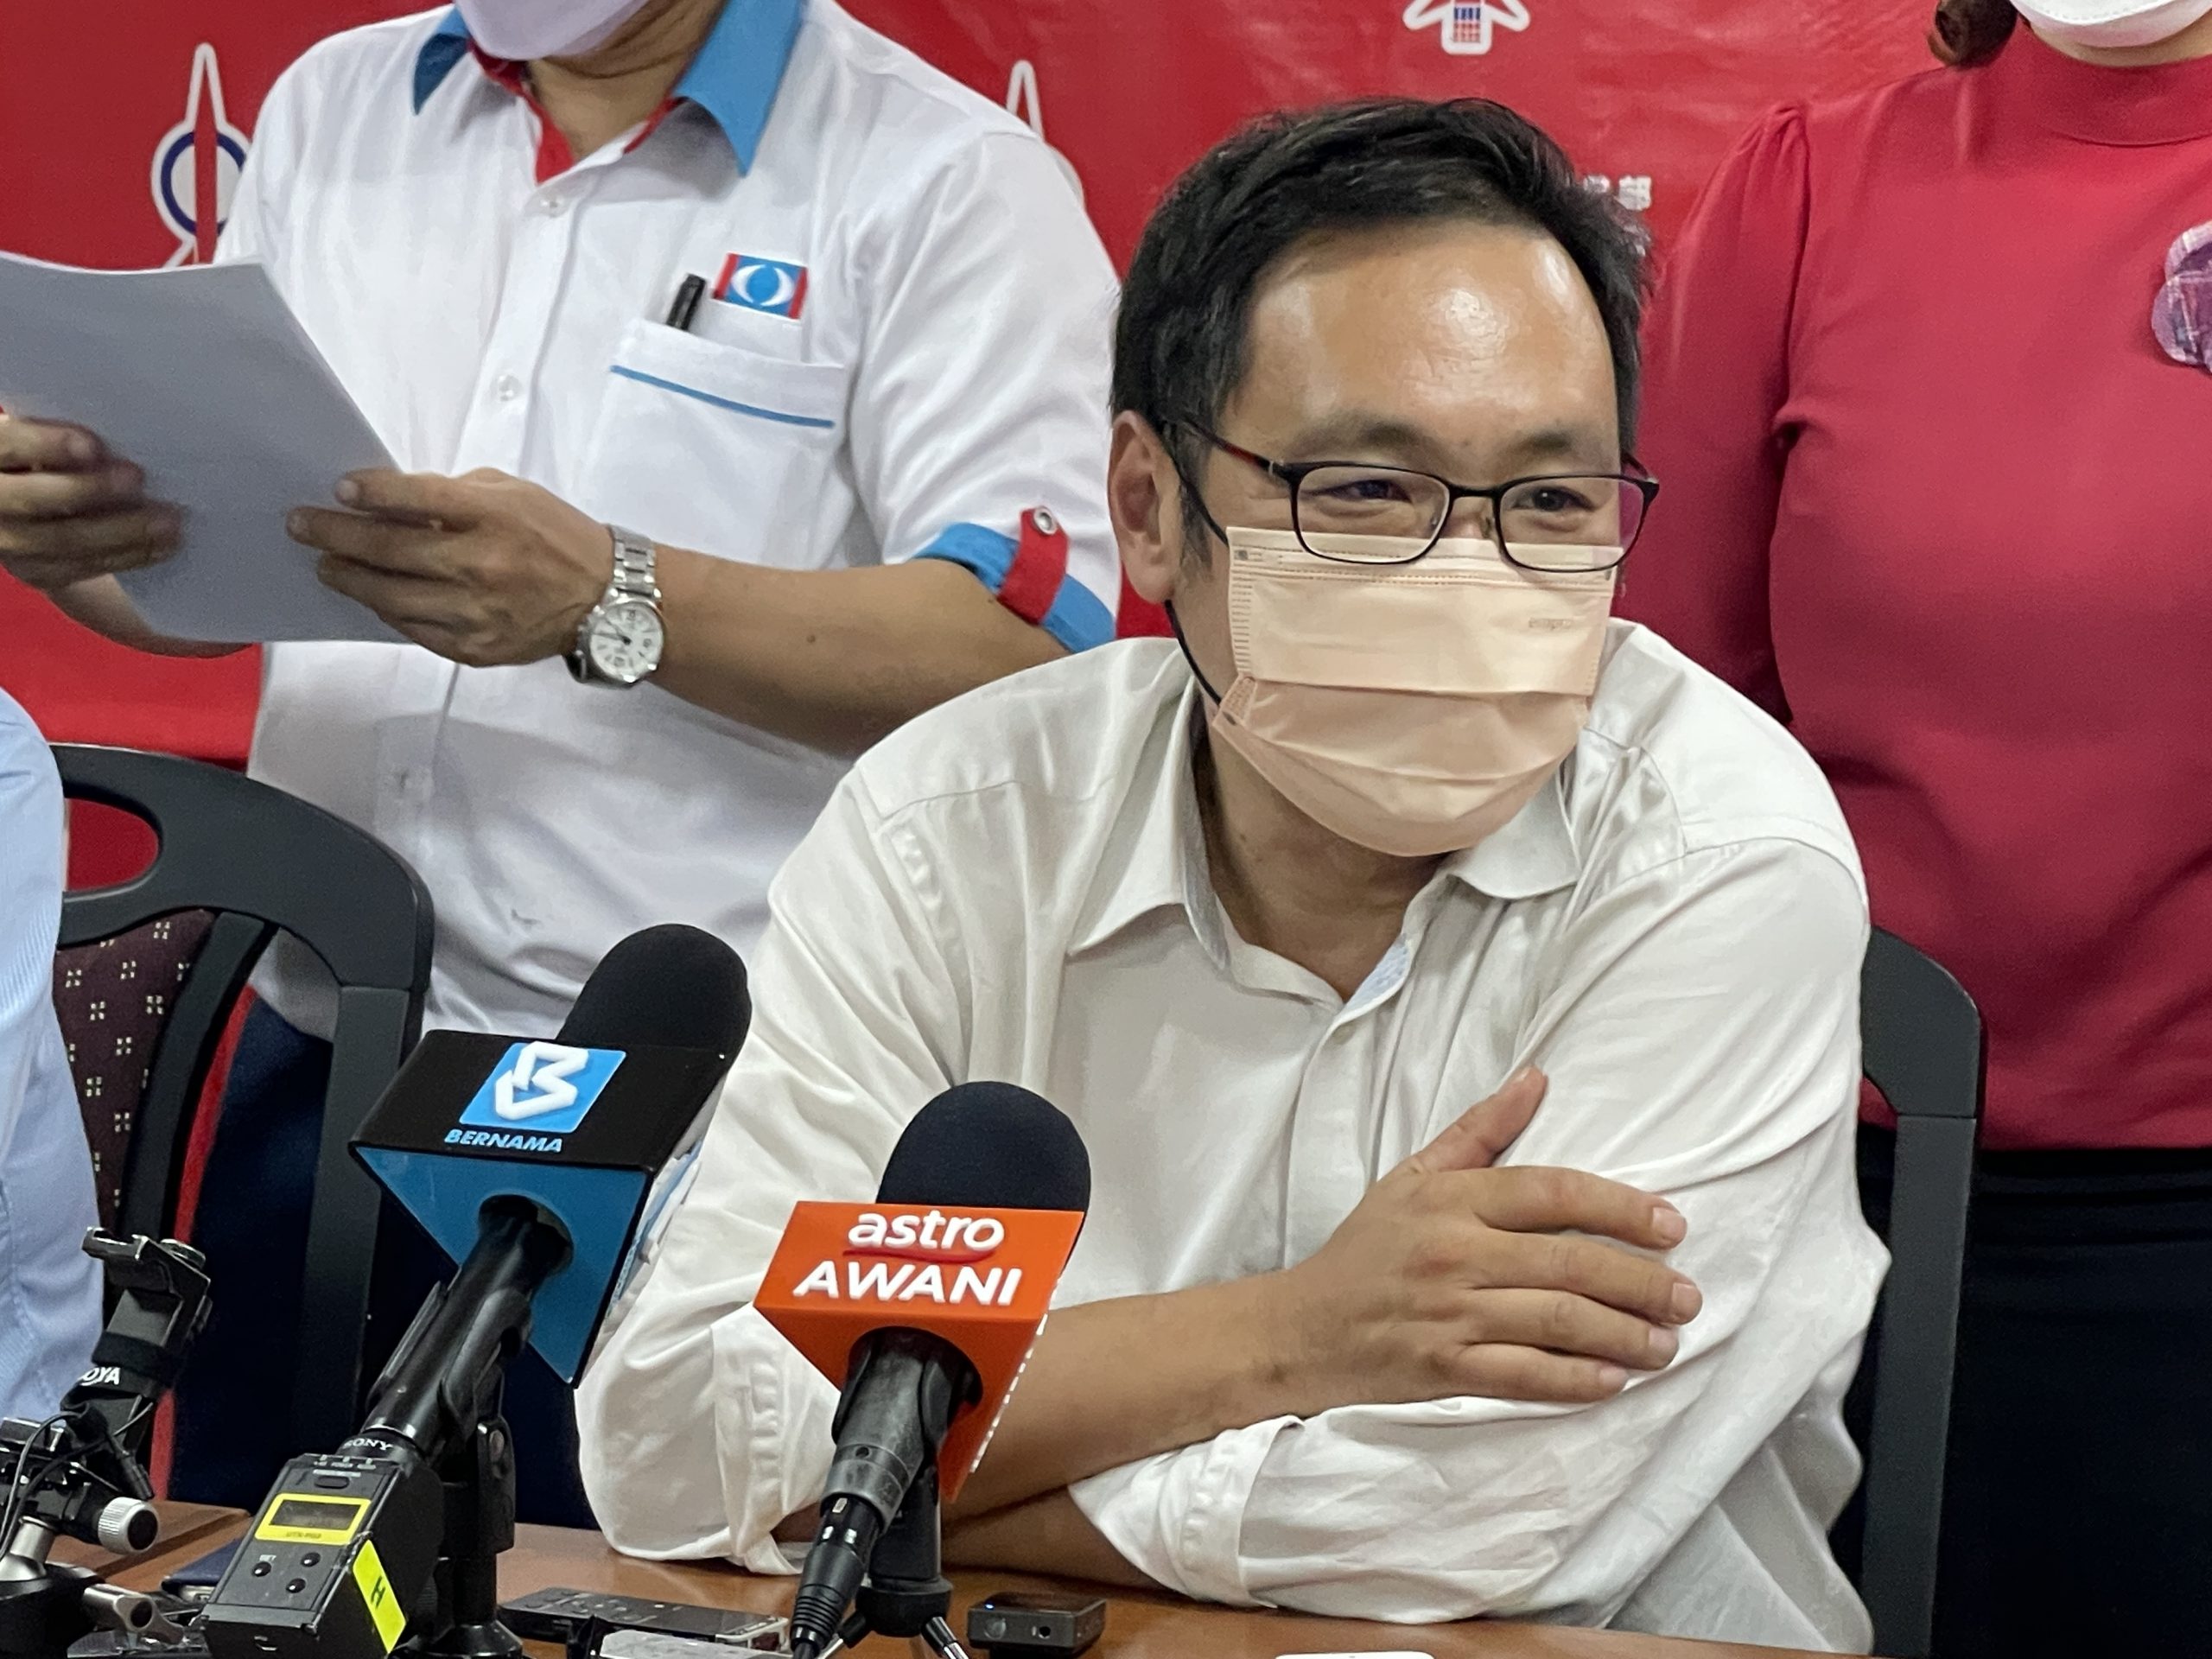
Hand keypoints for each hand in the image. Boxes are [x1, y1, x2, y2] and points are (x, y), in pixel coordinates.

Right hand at [0, 417, 180, 592]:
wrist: (30, 509)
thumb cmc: (50, 457)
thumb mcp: (43, 439)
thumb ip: (62, 438)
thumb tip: (118, 436)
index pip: (8, 447)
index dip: (46, 446)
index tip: (93, 444)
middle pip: (33, 500)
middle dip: (90, 490)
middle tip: (138, 478)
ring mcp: (8, 545)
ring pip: (63, 541)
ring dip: (122, 532)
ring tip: (169, 521)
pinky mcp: (35, 572)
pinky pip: (82, 568)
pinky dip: (127, 556)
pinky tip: (162, 546)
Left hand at [286, 468, 614, 666]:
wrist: (605, 600)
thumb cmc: (557, 537)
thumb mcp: (512, 495)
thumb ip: (453, 495)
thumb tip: (395, 501)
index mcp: (495, 518)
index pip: (418, 500)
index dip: (371, 493)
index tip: (339, 489)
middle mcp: (482, 566)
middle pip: (390, 551)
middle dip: (336, 536)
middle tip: (302, 526)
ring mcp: (476, 613)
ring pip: (391, 597)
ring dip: (350, 579)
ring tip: (328, 566)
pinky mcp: (474, 648)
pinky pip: (414, 630)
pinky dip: (386, 611)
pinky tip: (372, 596)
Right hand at [1269, 1067, 1702, 1410]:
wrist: (1300, 1327)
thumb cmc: (1365, 1249)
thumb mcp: (1413, 1175)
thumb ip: (1480, 1129)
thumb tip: (1538, 1076)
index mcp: (1451, 1199)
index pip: (1551, 1192)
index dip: (1619, 1207)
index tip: (1671, 1225)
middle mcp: (1454, 1253)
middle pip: (1568, 1263)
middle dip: (1640, 1282)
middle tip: (1687, 1295)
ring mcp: (1449, 1315)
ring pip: (1556, 1322)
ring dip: (1623, 1335)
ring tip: (1666, 1343)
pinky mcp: (1443, 1369)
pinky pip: (1522, 1377)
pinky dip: (1573, 1380)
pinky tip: (1612, 1380)